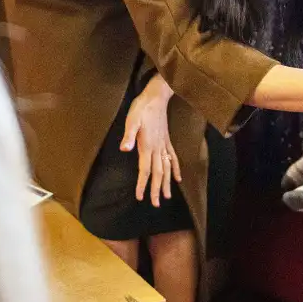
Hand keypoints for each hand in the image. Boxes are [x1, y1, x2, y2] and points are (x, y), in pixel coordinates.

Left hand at [120, 73, 180, 206]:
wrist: (156, 97)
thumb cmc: (142, 108)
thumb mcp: (131, 120)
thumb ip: (129, 135)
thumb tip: (124, 149)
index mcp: (147, 146)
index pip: (145, 169)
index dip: (143, 184)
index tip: (141, 197)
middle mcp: (158, 148)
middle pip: (158, 173)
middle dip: (157, 189)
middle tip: (156, 204)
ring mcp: (164, 145)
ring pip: (167, 168)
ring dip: (167, 183)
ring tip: (167, 196)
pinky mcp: (167, 140)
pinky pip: (173, 158)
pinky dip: (175, 169)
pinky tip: (178, 177)